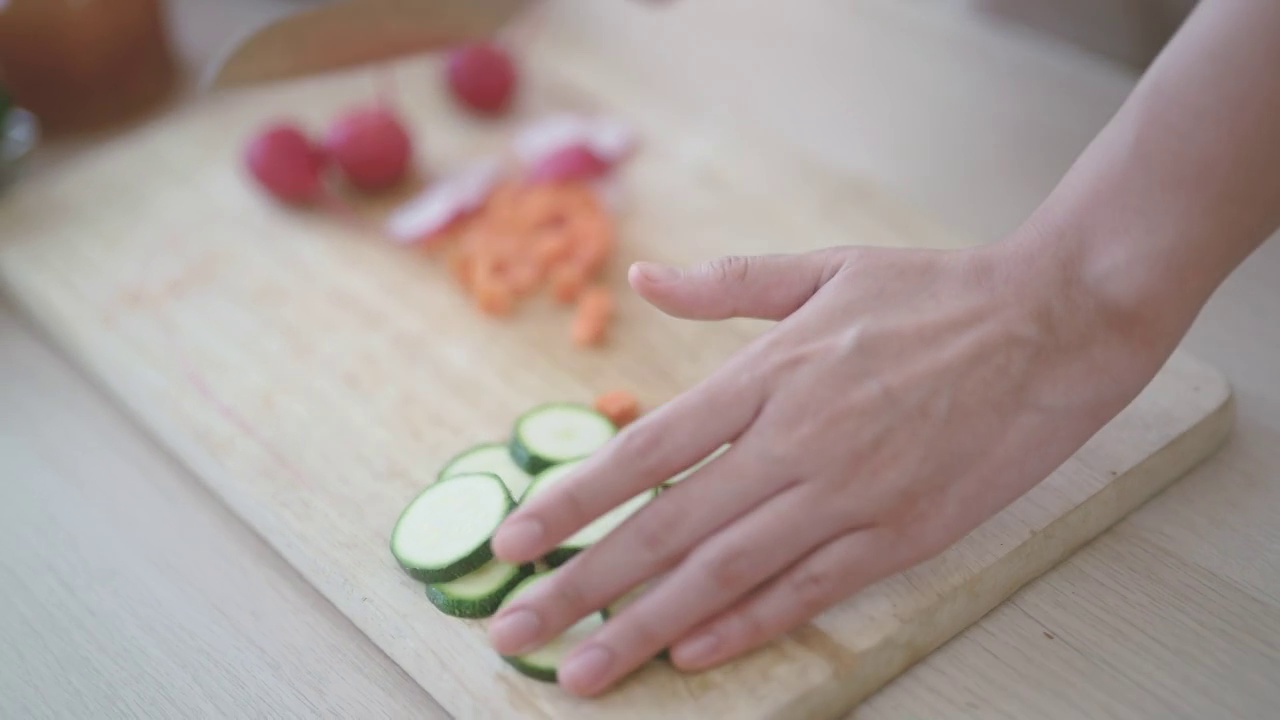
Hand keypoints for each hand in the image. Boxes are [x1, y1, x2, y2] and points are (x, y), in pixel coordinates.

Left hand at [487, 234, 1174, 696]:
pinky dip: (744, 627)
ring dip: (641, 629)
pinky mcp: (900, 536)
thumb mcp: (824, 269)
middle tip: (512, 630)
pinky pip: (807, 592)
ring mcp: (847, 497)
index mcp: (767, 375)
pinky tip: (689, 655)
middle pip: (666, 530)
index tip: (510, 543)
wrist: (1055, 324)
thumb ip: (727, 284)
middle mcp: (794, 442)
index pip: (644, 454)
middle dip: (579, 586)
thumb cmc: (936, 293)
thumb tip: (647, 279)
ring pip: (723, 576)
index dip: (571, 504)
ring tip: (580, 668)